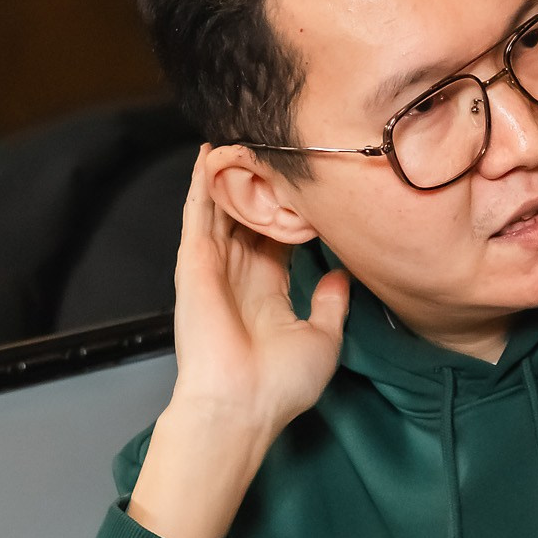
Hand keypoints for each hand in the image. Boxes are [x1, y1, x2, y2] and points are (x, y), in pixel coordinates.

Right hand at [169, 147, 348, 441]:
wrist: (241, 404)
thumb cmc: (280, 384)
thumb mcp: (322, 339)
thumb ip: (330, 305)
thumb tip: (341, 277)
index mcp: (267, 294)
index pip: (279, 239)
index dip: (292, 211)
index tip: (309, 184)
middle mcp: (239, 276)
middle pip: (251, 218)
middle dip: (261, 185)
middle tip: (275, 145)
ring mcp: (214, 268)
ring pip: (223, 209)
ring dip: (230, 175)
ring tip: (241, 134)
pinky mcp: (195, 263)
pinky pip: (199, 215)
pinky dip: (202, 184)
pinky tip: (209, 152)